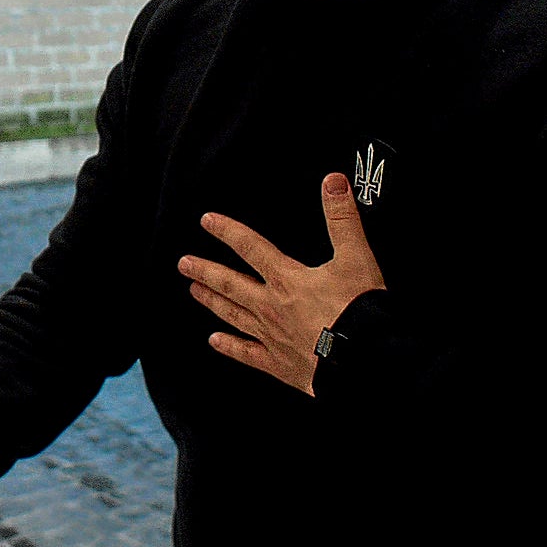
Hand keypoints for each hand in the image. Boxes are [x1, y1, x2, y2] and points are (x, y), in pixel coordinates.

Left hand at [178, 171, 385, 394]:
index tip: (207, 221)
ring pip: (233, 315)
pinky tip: (215, 341)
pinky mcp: (280, 364)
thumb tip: (333, 182)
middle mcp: (272, 307)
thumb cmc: (360, 312)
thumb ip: (342, 219)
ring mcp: (272, 337)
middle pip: (231, 283)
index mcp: (288, 280)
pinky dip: (230, 347)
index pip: (250, 247)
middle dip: (205, 271)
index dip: (228, 231)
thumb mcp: (356, 258)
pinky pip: (247, 354)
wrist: (363, 361)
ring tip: (194, 292)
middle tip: (184, 264)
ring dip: (212, 301)